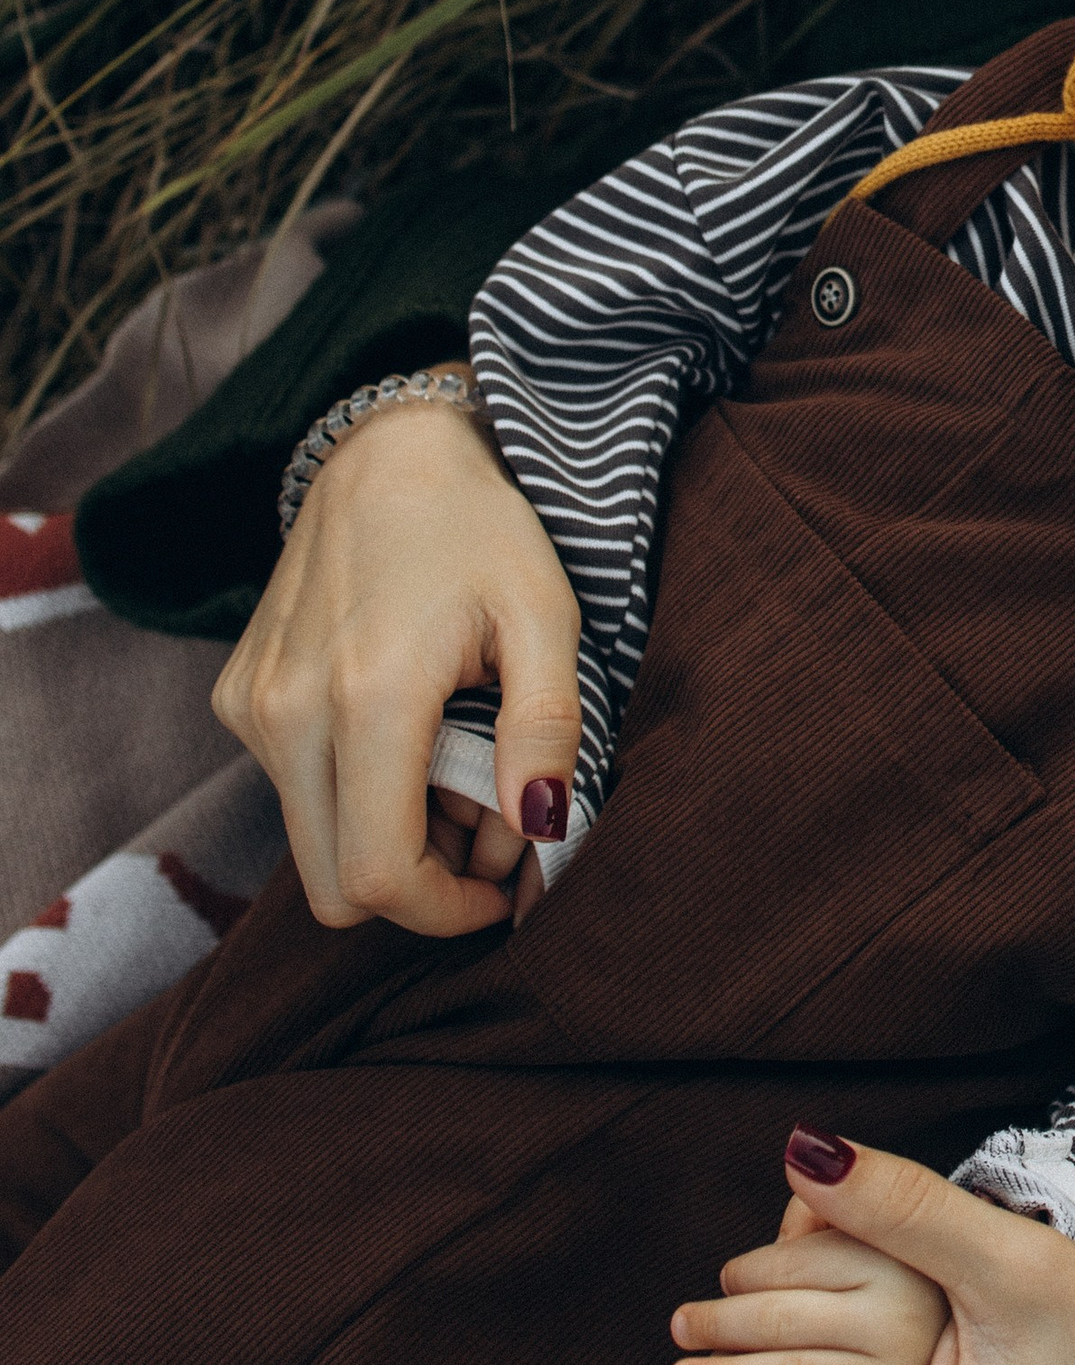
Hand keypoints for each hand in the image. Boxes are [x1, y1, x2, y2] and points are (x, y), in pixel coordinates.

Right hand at [212, 391, 581, 936]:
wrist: (389, 451)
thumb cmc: (482, 529)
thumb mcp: (544, 615)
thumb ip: (547, 726)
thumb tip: (543, 828)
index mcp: (366, 697)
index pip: (378, 877)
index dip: (445, 913)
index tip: (504, 890)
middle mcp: (286, 712)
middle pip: (334, 887)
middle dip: (419, 885)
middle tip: (488, 830)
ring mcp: (251, 706)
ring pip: (312, 844)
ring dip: (387, 837)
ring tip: (457, 764)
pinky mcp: (237, 697)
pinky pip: (291, 791)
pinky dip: (353, 792)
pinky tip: (407, 733)